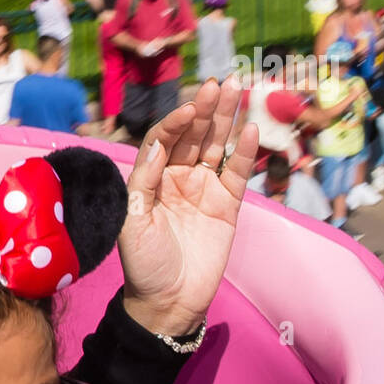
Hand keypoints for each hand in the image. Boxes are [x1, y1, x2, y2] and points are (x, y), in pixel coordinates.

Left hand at [121, 75, 258, 336]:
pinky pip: (238, 173)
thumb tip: (157, 144)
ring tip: (237, 90)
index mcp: (150, 178)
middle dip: (206, 109)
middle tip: (220, 84)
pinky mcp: (228, 205)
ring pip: (217, 146)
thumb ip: (143, 182)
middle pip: (193, 135)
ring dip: (227, 120)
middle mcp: (177, 178)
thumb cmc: (143, 263)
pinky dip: (245, 152)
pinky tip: (251, 130)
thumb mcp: (131, 222)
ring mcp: (204, 189)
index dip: (176, 122)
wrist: (169, 300)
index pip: (164, 139)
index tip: (189, 109)